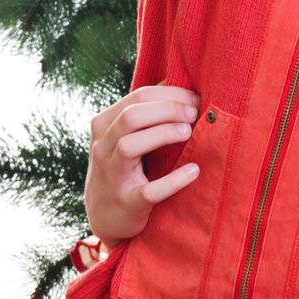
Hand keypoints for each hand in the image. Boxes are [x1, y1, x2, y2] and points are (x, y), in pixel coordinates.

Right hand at [85, 84, 202, 246]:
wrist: (105, 215)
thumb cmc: (123, 166)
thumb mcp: (123, 135)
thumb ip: (144, 112)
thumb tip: (179, 83)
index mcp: (104, 125)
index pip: (138, 97)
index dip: (171, 94)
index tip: (195, 98)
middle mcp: (103, 148)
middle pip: (131, 117)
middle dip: (167, 110)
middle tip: (194, 114)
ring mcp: (112, 176)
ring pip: (129, 146)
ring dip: (163, 134)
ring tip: (188, 132)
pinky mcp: (127, 204)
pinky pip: (149, 191)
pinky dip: (173, 181)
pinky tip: (193, 170)